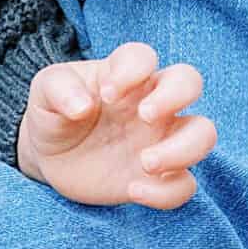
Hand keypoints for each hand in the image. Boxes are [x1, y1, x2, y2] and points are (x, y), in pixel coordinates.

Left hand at [19, 42, 215, 210]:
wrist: (51, 158)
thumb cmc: (54, 114)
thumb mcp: (44, 93)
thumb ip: (59, 89)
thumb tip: (83, 105)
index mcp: (124, 75)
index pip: (143, 56)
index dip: (131, 71)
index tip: (105, 95)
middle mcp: (151, 102)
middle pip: (190, 82)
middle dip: (175, 96)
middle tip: (144, 117)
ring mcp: (160, 139)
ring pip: (203, 134)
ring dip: (183, 149)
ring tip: (145, 163)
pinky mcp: (159, 176)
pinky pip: (185, 184)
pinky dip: (167, 192)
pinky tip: (133, 191)